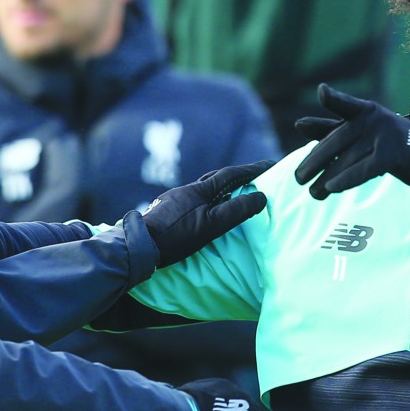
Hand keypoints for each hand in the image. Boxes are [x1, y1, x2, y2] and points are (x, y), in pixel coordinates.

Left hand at [141, 161, 272, 267]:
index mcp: (200, 191)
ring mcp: (174, 200)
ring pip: (202, 189)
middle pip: (216, 178)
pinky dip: (206, 201)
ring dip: (219, 189)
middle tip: (253, 177)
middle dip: (236, 176)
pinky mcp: (166, 211)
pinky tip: (203, 211)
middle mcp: (186, 190)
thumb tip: (261, 197)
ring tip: (231, 194)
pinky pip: (192, 200)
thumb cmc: (177, 236)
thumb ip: (237, 211)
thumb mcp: (212, 225)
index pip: (231, 175)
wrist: (140, 245)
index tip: (270, 165)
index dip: (252, 170)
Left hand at [293, 83, 409, 197]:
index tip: (322, 92)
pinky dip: (347, 179)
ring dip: (326, 179)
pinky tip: (332, 188)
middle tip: (297, 179)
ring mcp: (385, 134)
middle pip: (336, 142)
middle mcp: (374, 118)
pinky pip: (365, 168)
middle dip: (314, 162)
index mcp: (364, 111)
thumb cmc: (388, 145)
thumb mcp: (361, 134)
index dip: (332, 98)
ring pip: (347, 159)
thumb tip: (298, 124)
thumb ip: (330, 129)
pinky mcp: (394, 154)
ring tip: (313, 193)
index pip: (344, 105)